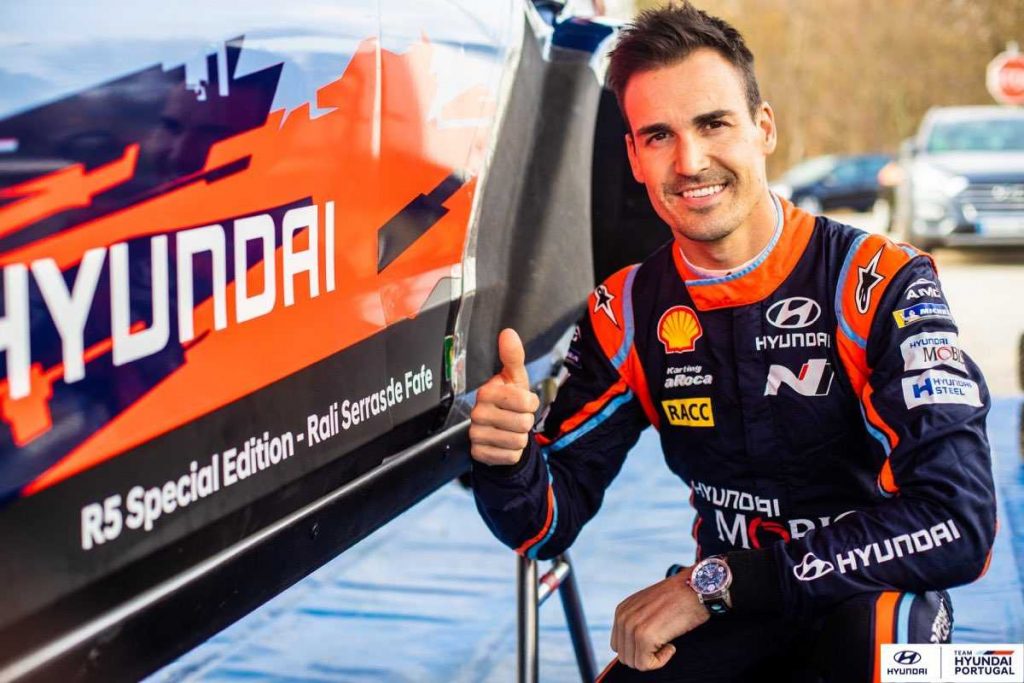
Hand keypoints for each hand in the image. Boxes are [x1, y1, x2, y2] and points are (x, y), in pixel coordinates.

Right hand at [469, 328, 540, 465]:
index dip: (530, 404)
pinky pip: (510, 456)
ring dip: (520, 438)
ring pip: (518, 441)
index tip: (522, 403)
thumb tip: (508, 333)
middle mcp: (478, 413)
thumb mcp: (514, 379)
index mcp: (487, 392)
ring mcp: (476, 434)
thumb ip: (513, 357)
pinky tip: (503, 444)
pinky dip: (512, 453)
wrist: (498, 431)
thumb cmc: (509, 401)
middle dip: (526, 423)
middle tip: (515, 418)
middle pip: (523, 424)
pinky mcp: (479, 453)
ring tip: (510, 431)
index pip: (525, 402)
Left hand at [610, 566, 709, 670]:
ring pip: (634, 662)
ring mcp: (632, 627)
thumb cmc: (679, 598)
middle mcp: (622, 618)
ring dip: (653, 658)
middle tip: (664, 642)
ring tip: (668, 641)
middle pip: (624, 656)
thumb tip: (633, 648)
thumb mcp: (649, 605)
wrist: (696, 588)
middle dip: (645, 656)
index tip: (658, 639)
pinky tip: (672, 646)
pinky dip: (661, 661)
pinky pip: (646, 664)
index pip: (619, 645)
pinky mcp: (644, 637)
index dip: (639, 649)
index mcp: (622, 611)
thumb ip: (637, 622)